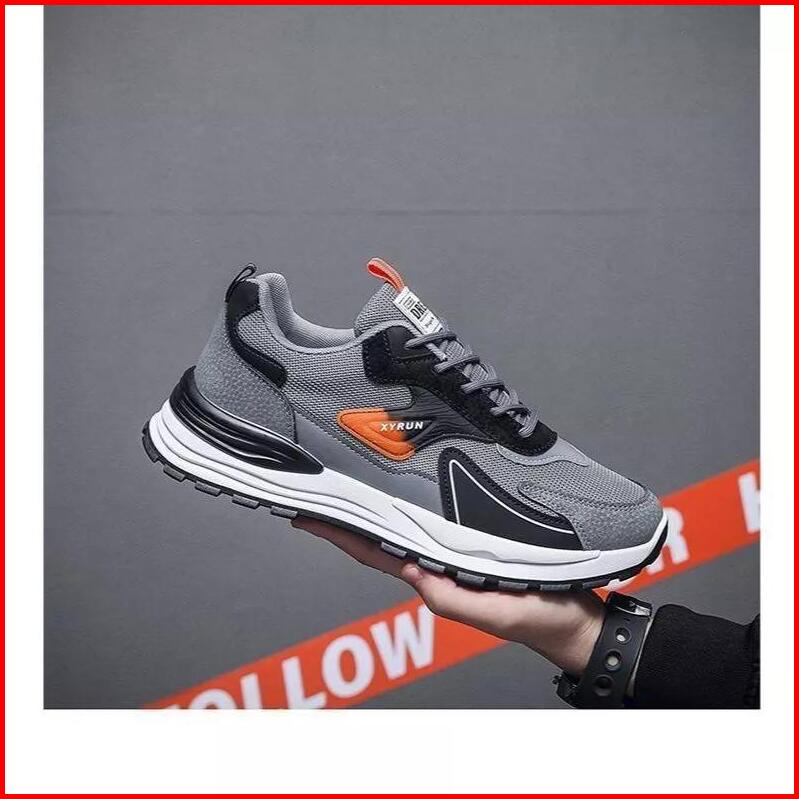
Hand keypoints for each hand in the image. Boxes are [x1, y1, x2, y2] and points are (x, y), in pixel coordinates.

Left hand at [292, 517, 604, 675]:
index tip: (306, 517)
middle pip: (383, 534)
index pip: (375, 553)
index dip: (339, 536)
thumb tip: (412, 570)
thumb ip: (449, 596)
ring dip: (378, 506)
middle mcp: (437, 562)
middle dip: (351, 514)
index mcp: (432, 579)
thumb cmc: (535, 617)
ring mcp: (455, 551)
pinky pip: (437, 518)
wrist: (573, 618)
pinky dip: (415, 504)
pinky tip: (409, 489)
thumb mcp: (490, 611)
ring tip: (354, 482)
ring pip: (406, 523)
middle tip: (322, 487)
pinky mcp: (476, 540)